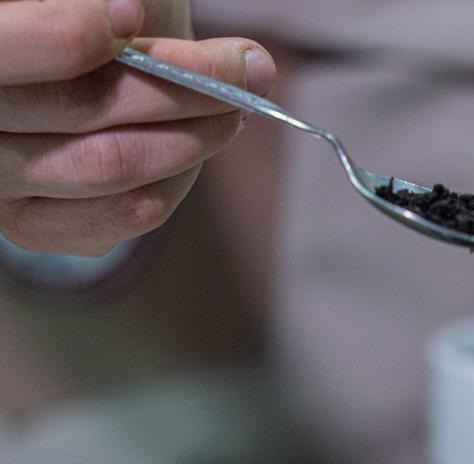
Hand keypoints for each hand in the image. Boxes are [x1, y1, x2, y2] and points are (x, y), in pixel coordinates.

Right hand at [0, 0, 274, 254]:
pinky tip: (201, 144)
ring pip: (110, 166)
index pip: (3, 46)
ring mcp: (0, 186)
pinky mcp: (39, 226)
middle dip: (179, 84)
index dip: (68, 35)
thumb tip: (219, 51)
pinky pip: (128, 212)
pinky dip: (179, 177)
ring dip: (195, 134)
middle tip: (245, 66)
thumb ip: (123, 8)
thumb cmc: (81, 18)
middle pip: (79, 107)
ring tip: (238, 106)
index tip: (131, 13)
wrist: (66, 77)